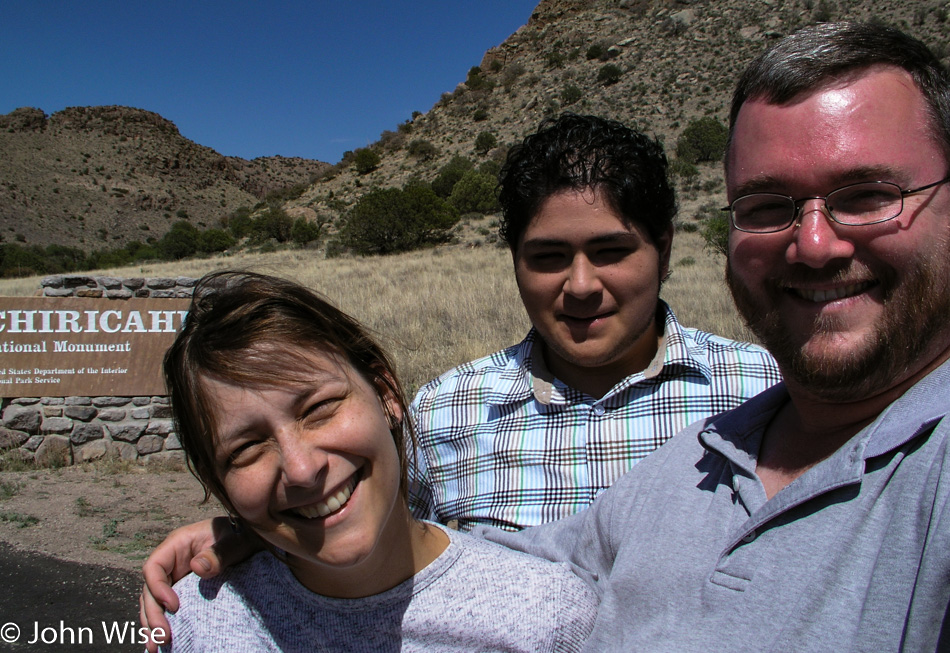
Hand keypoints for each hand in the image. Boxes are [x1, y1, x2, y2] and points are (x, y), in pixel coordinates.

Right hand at [139, 517, 261, 651]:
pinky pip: (165, 608)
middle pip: (150, 590)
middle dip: (153, 615)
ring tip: (157, 647)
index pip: (154, 567)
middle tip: (163, 637)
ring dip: (152, 625)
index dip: (157, 588)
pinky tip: (162, 643)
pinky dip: (162, 624)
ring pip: (154, 603)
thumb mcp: (234, 541)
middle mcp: (171, 562)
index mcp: (177, 544)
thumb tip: (196, 567)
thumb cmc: (241, 536)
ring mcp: (175, 578)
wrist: (250, 540)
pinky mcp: (182, 591)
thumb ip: (219, 552)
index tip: (174, 606)